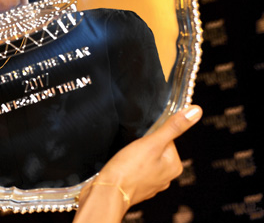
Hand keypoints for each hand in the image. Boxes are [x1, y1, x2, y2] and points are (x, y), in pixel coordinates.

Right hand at [75, 105, 201, 221]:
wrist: (108, 192)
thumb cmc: (128, 169)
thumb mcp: (152, 142)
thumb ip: (173, 127)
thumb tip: (195, 111)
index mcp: (174, 166)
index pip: (166, 139)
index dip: (150, 136)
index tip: (140, 142)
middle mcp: (167, 177)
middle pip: (155, 149)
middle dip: (141, 147)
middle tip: (131, 152)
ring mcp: (152, 184)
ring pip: (145, 160)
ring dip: (134, 158)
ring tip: (125, 161)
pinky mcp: (138, 188)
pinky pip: (136, 171)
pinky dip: (129, 168)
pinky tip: (122, 169)